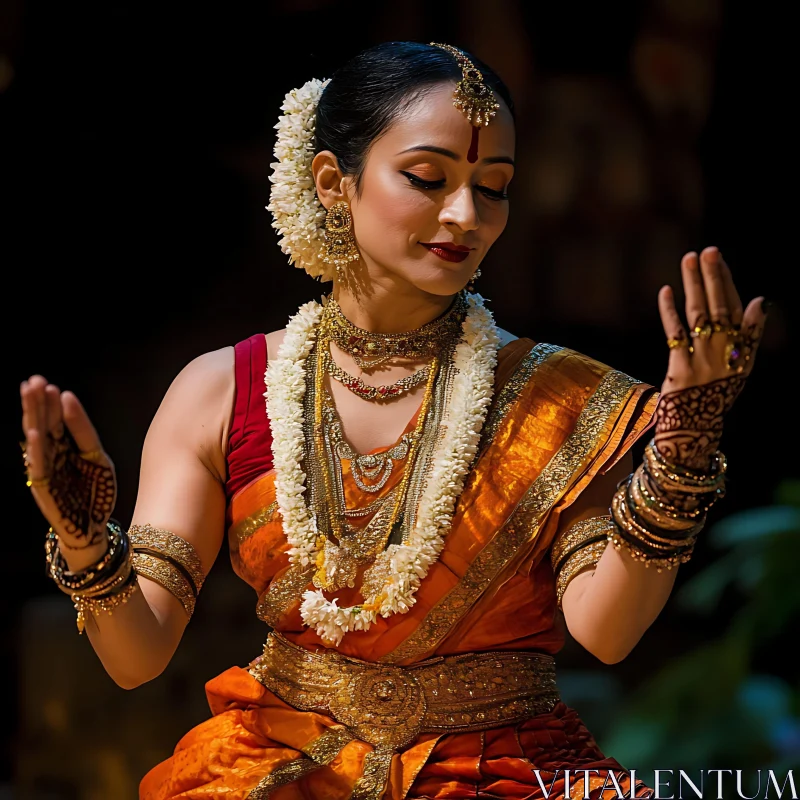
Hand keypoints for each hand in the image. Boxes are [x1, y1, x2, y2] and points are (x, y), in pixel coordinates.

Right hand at [21, 375, 116, 548]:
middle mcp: (51, 456)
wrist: (96, 525)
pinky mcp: (44, 488)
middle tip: (33, 380)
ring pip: (36, 439)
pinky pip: (38, 465)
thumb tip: (67, 398)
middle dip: (37, 403)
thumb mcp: (97, 456)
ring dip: (33, 417)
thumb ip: (83, 431)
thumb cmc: (96, 491)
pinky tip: (34, 432)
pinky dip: (36, 449)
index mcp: (64, 447)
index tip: (48, 384)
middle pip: (42, 424)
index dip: (51, 403)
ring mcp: (45, 470)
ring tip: (29, 396)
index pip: (55, 420)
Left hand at [655, 246, 768, 469]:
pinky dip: (670, 310)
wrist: (694, 432)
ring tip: (689, 260)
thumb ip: (749, 335)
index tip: (720, 261)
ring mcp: (703, 361)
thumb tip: (761, 301)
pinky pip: (675, 332)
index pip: (739, 312)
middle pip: (721, 308)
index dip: (729, 285)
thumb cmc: (713, 397)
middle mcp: (726, 355)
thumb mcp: (738, 369)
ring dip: (694, 285)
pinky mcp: (681, 369)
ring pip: (700, 315)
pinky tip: (666, 290)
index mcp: (742, 354)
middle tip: (708, 250)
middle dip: (714, 277)